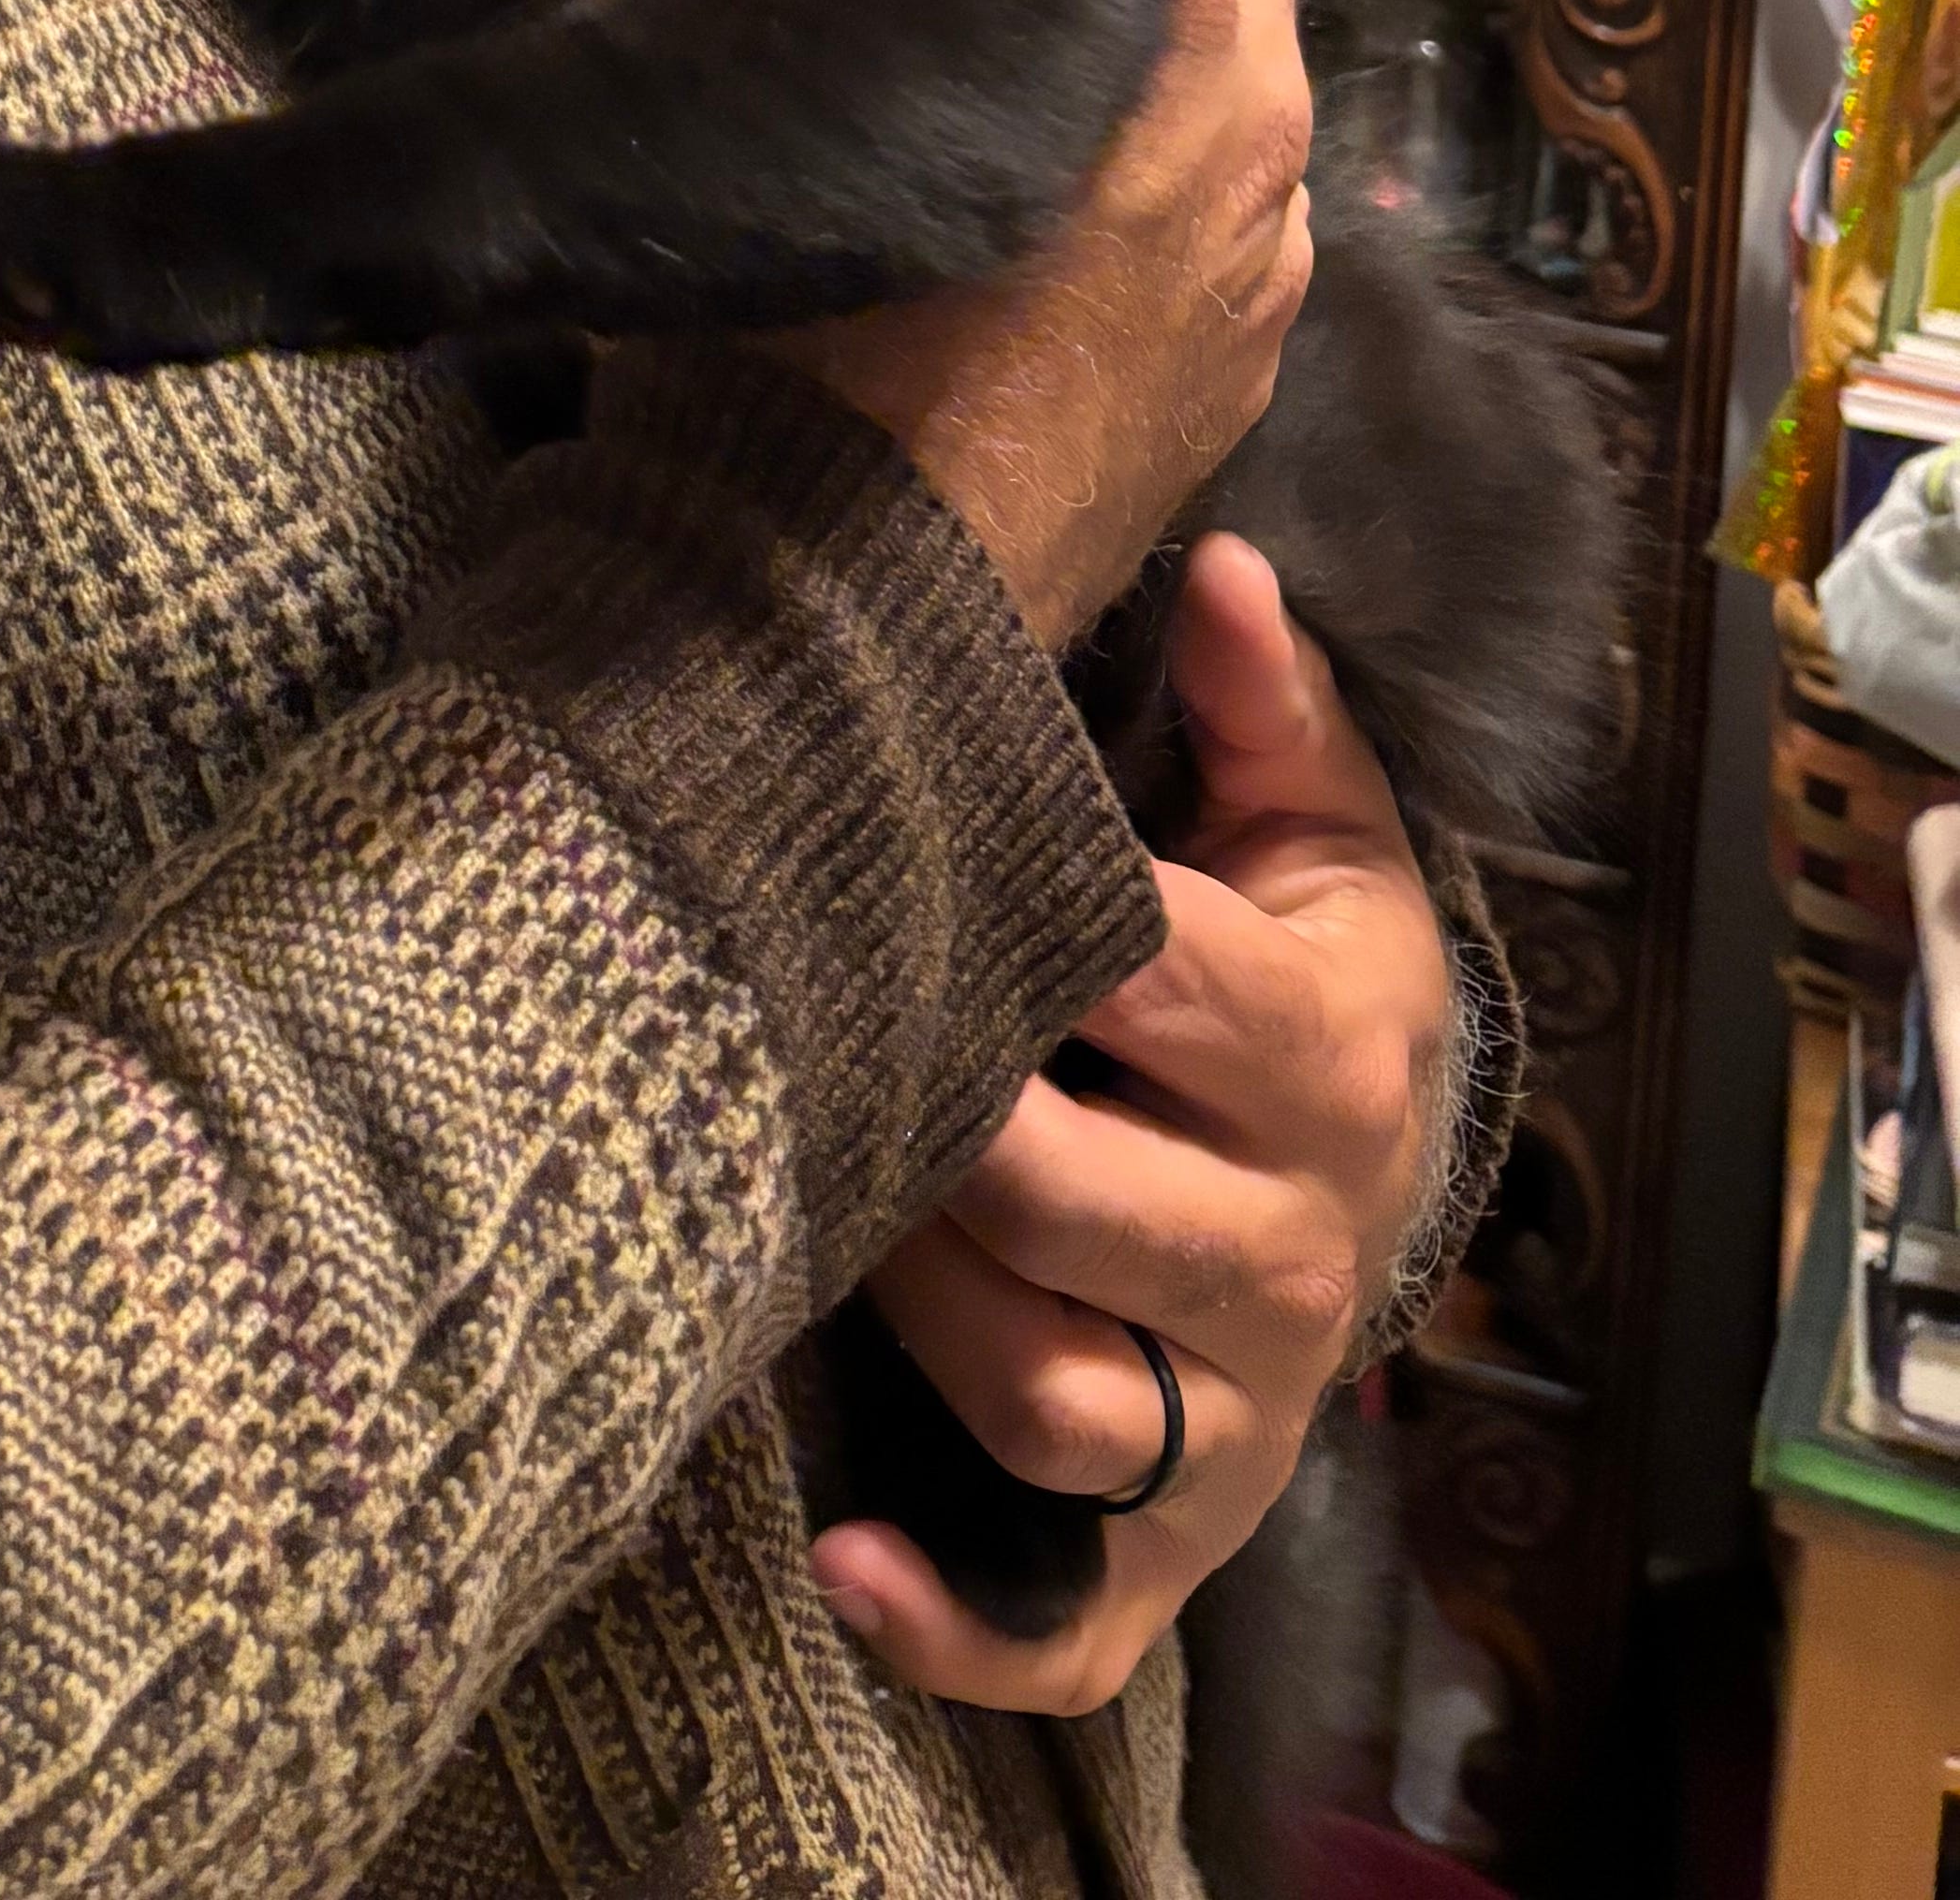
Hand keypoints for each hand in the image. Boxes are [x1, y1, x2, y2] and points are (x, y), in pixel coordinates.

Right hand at [768, 0, 1310, 646]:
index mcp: (1186, 47)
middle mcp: (1264, 142)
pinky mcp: (1240, 361)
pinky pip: (1223, 178)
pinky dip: (1154, 118)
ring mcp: (1266, 263)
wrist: (836, 647)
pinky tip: (1030, 128)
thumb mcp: (720, 77)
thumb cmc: (776, 356)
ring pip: (1235, 45)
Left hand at [814, 533, 1454, 1707]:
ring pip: (1048, 1392)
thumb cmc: (1301, 974)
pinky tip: (838, 1557)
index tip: (883, 853)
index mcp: (1324, 1055)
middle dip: (923, 1113)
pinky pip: (1069, 1625)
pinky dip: (953, 1616)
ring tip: (803, 1203)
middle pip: (1060, 1197)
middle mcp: (1291, 1255)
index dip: (1004, 920)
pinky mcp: (1172, 1551)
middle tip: (807, 1027)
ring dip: (905, 1304)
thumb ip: (1263, 702)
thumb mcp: (1317, 831)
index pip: (1141, 979)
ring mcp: (1230, 1421)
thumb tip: (1212, 559)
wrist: (1382, 1190)